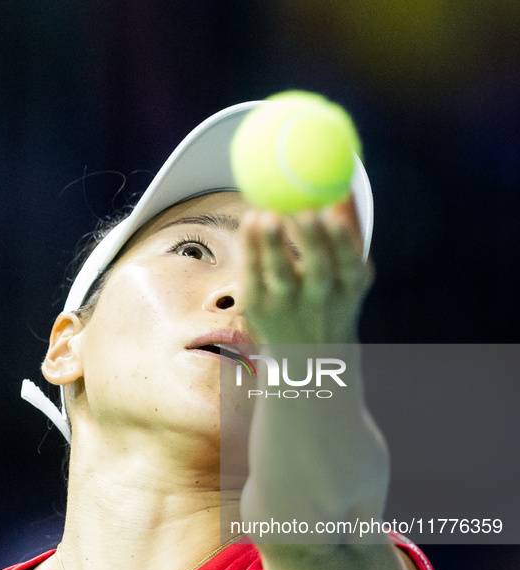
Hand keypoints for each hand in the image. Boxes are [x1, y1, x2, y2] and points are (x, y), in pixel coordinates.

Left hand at [240, 197, 372, 344]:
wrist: (308, 357)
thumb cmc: (332, 299)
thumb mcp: (349, 273)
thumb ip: (349, 229)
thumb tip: (347, 180)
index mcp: (349, 288)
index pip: (350, 264)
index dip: (343, 241)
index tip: (334, 213)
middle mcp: (320, 300)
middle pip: (317, 270)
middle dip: (311, 241)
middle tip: (304, 210)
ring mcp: (287, 306)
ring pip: (280, 275)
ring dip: (273, 245)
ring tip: (266, 215)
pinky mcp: (258, 308)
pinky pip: (253, 274)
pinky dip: (251, 247)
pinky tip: (250, 221)